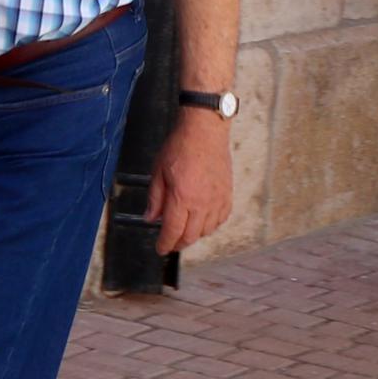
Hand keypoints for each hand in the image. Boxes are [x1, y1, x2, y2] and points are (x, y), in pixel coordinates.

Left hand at [149, 109, 232, 252]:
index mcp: (182, 197)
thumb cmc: (180, 146)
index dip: (165, 244)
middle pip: (191, 236)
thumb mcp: (158, 171)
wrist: (205, 130)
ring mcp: (217, 199)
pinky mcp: (227, 194)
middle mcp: (202, 202)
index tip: (160, 249)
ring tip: (184, 230)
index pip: (173, 231)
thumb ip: (155, 198)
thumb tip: (150, 218)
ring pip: (207, 230)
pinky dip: (211, 225)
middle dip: (178, 243)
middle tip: (170, 242)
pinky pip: (221, 219)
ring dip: (194, 235)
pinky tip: (203, 220)